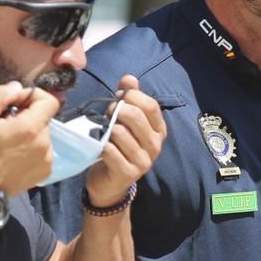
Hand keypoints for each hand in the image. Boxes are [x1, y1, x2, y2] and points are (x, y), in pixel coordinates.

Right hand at [0, 82, 58, 196]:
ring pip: (42, 134)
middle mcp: (45, 143)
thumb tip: (17, 87)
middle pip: (43, 118)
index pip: (50, 100)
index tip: (16, 103)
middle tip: (5, 126)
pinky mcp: (45, 171)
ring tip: (8, 143)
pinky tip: (14, 155)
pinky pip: (42, 150)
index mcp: (31, 128)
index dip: (33, 96)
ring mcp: (47, 159)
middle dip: (26, 116)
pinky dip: (31, 148)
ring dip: (28, 133)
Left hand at [84, 76, 166, 207]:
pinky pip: (110, 150)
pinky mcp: (128, 173)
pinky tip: (101, 148)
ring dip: (106, 130)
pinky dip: (102, 146)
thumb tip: (129, 79)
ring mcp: (144, 161)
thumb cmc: (119, 146)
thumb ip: (130, 98)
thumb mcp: (126, 121)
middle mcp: (156, 146)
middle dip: (115, 110)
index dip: (131, 96)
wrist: (110, 182)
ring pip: (119, 132)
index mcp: (159, 130)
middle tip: (107, 115)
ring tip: (104, 134)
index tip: (118, 98)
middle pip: (135, 116)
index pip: (150, 105)